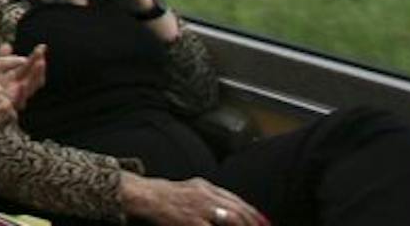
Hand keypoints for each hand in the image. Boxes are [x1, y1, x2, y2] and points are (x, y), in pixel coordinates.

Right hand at [122, 173, 265, 225]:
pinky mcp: (191, 221)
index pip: (237, 201)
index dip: (254, 214)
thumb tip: (231, 209)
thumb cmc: (167, 196)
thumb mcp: (191, 189)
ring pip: (231, 219)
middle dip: (254, 223)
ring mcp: (199, 208)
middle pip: (238, 210)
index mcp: (206, 187)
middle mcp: (206, 195)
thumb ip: (211, 197)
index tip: (265, 223)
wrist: (144, 196)